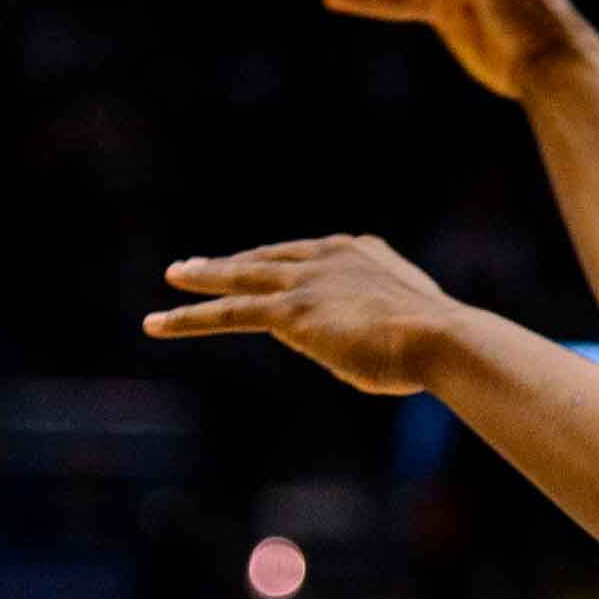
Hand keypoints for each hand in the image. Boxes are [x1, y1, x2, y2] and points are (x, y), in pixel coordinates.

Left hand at [143, 235, 464, 394]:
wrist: (440, 339)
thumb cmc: (434, 345)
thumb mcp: (400, 325)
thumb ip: (368, 324)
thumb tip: (353, 344)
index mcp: (365, 252)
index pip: (311, 256)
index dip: (283, 263)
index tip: (264, 266)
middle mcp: (332, 256)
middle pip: (269, 256)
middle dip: (234, 260)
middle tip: (200, 261)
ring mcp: (308, 280)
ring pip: (242, 277)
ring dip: (204, 279)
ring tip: (174, 278)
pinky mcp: (290, 310)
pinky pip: (229, 313)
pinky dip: (190, 318)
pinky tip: (158, 323)